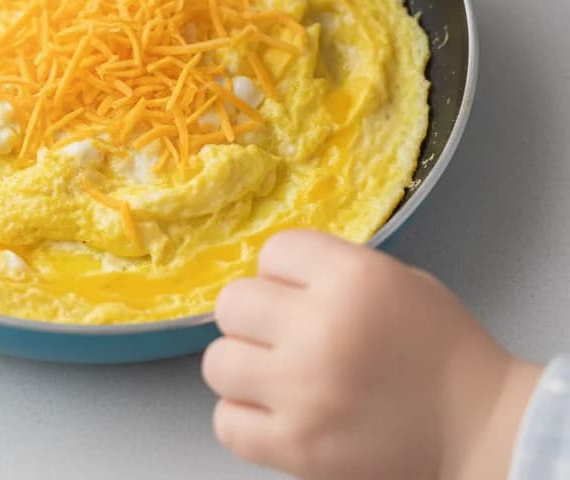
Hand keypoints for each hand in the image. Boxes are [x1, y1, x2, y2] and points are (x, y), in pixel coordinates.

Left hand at [201, 230, 540, 479]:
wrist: (482, 430)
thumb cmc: (440, 351)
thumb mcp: (396, 279)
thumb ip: (331, 269)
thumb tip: (270, 275)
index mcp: (352, 278)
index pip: (272, 251)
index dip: (283, 272)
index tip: (301, 292)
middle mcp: (322, 329)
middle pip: (233, 302)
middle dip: (256, 317)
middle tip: (283, 335)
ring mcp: (304, 392)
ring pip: (218, 361)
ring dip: (243, 366)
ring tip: (276, 375)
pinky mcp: (297, 449)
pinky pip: (227, 422)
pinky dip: (243, 418)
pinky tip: (274, 413)